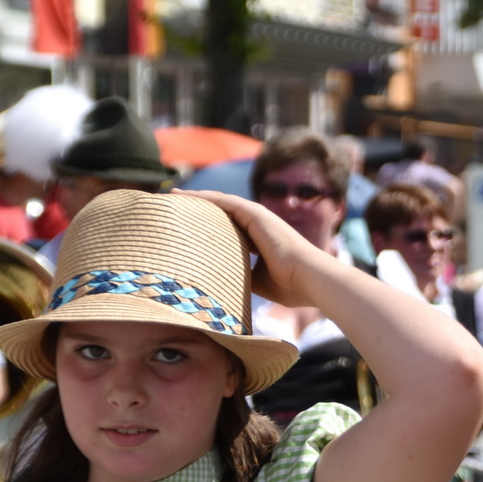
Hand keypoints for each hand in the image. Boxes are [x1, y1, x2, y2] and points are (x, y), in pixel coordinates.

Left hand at [178, 189, 328, 306]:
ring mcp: (258, 217)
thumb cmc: (290, 285)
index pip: (229, 230)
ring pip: (220, 203)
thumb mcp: (257, 282)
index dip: (208, 226)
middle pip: (221, 214)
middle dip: (198, 210)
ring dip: (196, 198)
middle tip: (173, 209)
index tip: (187, 227)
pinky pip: (223, 202)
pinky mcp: (255, 214)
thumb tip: (218, 283)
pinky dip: (204, 197)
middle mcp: (258, 225)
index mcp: (260, 241)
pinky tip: (184, 196)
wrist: (310, 278)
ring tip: (172, 196)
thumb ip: (240, 276)